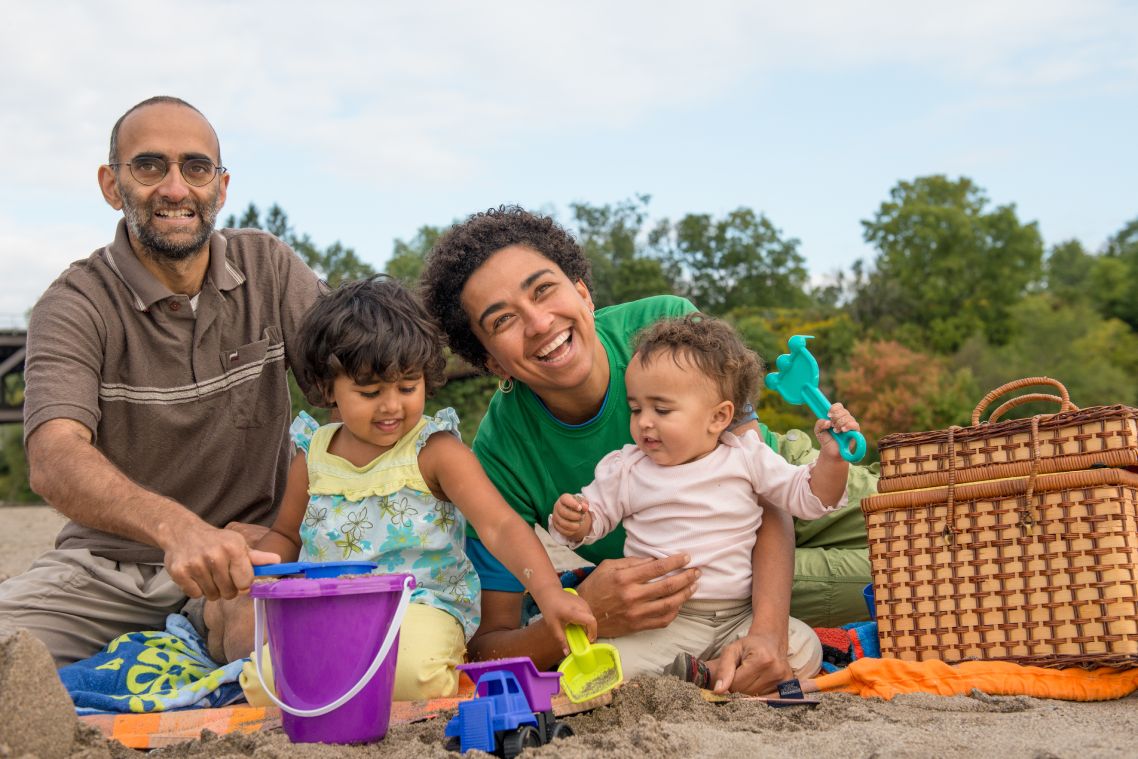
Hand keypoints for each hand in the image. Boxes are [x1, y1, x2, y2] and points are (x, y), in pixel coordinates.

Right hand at [163, 520, 280, 600]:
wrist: (182, 532)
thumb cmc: (216, 541)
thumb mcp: (238, 544)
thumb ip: (257, 557)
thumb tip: (278, 561)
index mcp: (234, 548)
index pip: (246, 583)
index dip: (243, 584)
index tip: (238, 578)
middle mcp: (215, 555)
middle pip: (229, 592)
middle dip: (228, 589)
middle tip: (221, 576)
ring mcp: (195, 564)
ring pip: (212, 595)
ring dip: (212, 590)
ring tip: (209, 574)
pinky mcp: (179, 572)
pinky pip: (195, 595)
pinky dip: (197, 589)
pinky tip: (196, 576)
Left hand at [531, 585, 597, 654]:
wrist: (549, 591)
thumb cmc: (550, 608)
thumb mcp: (553, 626)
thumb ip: (561, 639)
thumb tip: (566, 653)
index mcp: (574, 612)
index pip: (591, 621)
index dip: (593, 632)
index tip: (588, 641)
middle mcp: (582, 606)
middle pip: (592, 621)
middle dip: (591, 631)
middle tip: (584, 640)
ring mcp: (583, 602)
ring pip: (591, 617)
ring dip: (588, 626)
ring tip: (581, 633)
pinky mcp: (583, 601)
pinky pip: (588, 613)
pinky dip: (586, 620)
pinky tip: (578, 624)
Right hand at [550, 493, 591, 541]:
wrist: (572, 512)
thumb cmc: (577, 506)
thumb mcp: (582, 502)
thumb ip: (584, 503)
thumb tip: (585, 507)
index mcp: (563, 498)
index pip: (565, 499)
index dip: (573, 504)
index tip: (580, 508)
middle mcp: (557, 506)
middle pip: (563, 512)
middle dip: (574, 516)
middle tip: (582, 517)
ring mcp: (555, 516)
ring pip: (562, 523)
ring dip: (573, 525)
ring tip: (580, 523)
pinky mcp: (556, 525)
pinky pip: (562, 530)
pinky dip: (571, 531)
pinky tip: (576, 528)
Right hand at [576, 554, 698, 637]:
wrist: (584, 614)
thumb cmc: (595, 586)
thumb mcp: (608, 566)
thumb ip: (631, 562)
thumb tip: (654, 560)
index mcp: (624, 578)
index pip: (657, 568)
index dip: (675, 562)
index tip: (687, 557)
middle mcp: (632, 596)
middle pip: (667, 586)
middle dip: (686, 577)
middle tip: (697, 571)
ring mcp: (636, 613)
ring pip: (669, 604)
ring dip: (685, 594)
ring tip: (694, 586)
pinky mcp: (638, 626)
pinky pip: (663, 620)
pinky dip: (675, 611)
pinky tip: (680, 603)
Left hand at [706, 629, 791, 694]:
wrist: (771, 642)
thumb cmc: (749, 646)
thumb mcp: (732, 650)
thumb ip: (723, 669)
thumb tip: (718, 691)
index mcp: (761, 659)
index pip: (736, 685)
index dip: (730, 681)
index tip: (733, 673)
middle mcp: (775, 670)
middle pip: (747, 693)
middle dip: (740, 687)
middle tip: (743, 674)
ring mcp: (784, 680)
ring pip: (756, 699)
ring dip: (750, 692)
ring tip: (752, 677)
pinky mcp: (789, 686)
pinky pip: (769, 701)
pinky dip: (761, 697)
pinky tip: (760, 686)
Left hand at [815, 402, 860, 459]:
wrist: (831, 451)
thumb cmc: (826, 439)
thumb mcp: (818, 431)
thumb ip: (819, 423)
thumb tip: (828, 422)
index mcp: (836, 416)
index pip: (838, 406)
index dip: (834, 409)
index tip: (828, 415)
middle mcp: (844, 418)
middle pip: (843, 411)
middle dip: (836, 418)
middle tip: (832, 426)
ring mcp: (851, 425)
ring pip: (848, 417)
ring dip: (840, 423)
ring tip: (836, 431)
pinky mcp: (855, 432)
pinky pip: (855, 425)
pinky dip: (848, 426)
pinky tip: (843, 430)